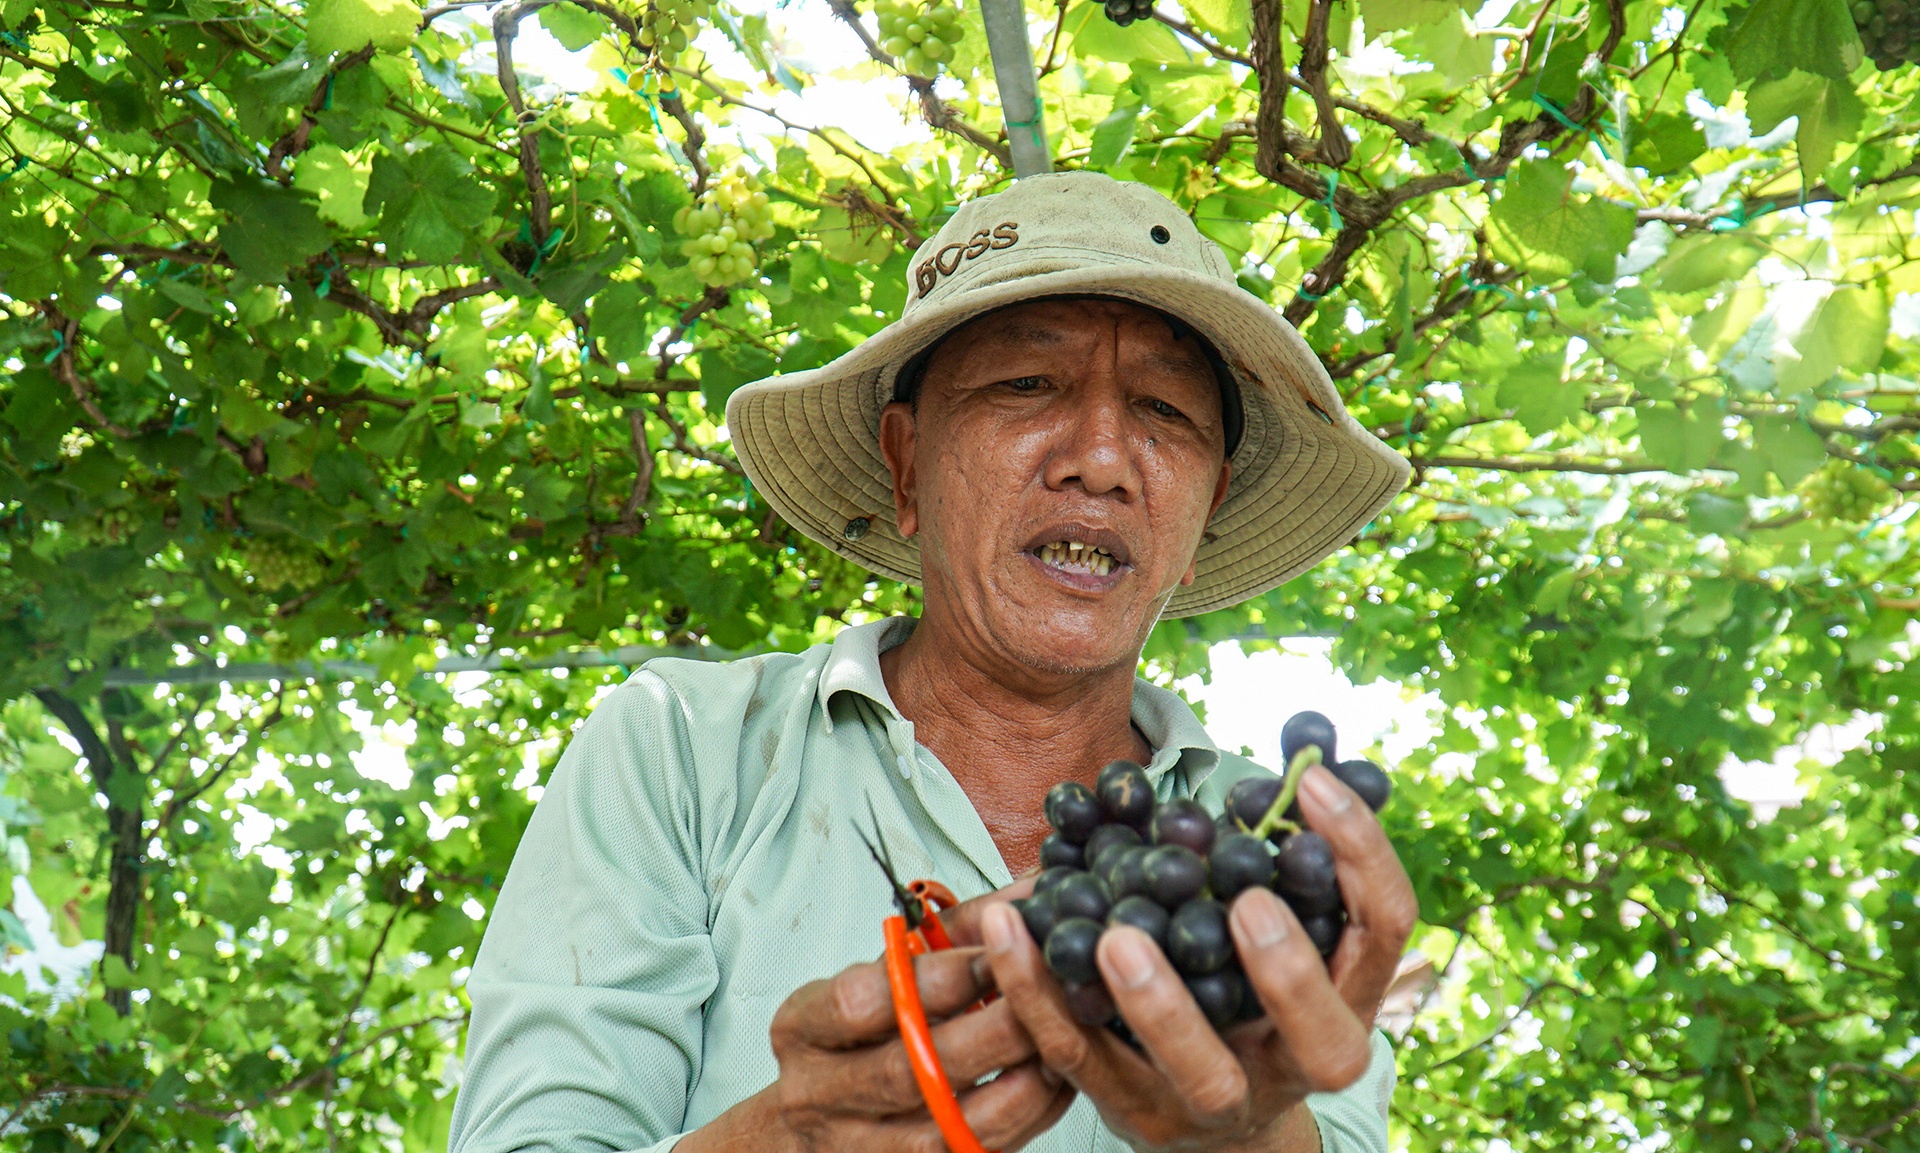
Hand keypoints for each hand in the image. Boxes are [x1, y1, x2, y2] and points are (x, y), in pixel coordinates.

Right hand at [683, 883, 1074, 1152]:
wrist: (821, 1120)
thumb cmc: (862, 1032)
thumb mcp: (882, 974)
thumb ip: (952, 932)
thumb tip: (1034, 890)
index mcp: (802, 1026)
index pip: (864, 1001)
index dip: (940, 977)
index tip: (1000, 950)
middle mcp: (815, 1092)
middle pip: (908, 1069)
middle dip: (991, 1032)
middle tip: (1050, 998)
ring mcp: (854, 1148)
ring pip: (944, 1127)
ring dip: (1017, 1085)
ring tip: (1062, 1043)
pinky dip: (1022, 1121)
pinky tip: (1054, 1087)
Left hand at [978, 765, 1418, 1152]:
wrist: (1199, 1119)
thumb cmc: (1244, 984)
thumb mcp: (1280, 919)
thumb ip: (1283, 851)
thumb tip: (1303, 743)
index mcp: (1347, 997)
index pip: (1384, 927)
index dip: (1360, 854)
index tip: (1310, 781)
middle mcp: (1294, 1059)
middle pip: (1321, 1039)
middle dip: (1288, 974)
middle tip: (1245, 901)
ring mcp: (1213, 1097)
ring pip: (1199, 1068)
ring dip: (1161, 1004)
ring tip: (1119, 937)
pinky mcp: (1127, 1105)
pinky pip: (1078, 1052)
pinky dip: (1036, 988)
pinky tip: (1007, 923)